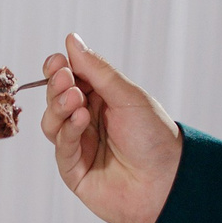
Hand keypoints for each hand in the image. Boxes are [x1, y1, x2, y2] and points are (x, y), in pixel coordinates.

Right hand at [42, 35, 182, 222]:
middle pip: (56, 99)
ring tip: (75, 99)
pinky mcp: (75, 171)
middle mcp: (87, 121)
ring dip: (59, 107)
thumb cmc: (155, 138)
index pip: (70, 80)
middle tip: (65, 78)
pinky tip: (81, 119)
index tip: (57, 62)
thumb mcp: (128, 96)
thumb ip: (98, 71)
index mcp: (101, 100)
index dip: (59, 69)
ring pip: (52, 123)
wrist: (169, 181)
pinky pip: (62, 148)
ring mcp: (80, 147)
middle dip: (57, 87)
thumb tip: (72, 40)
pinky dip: (68, 131)